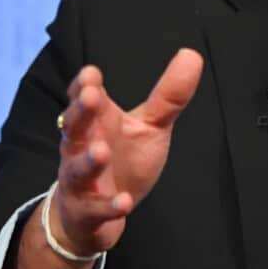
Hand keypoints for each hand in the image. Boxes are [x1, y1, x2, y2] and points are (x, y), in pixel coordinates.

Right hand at [49, 48, 204, 255]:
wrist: (93, 213)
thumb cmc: (122, 158)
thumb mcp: (149, 125)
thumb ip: (168, 95)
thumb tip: (192, 54)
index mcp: (96, 122)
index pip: (82, 98)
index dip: (84, 86)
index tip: (91, 74)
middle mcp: (82, 147)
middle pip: (75, 127)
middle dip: (81, 112)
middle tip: (91, 96)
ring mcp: (81, 181)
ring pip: (78, 169)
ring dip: (89, 160)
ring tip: (102, 150)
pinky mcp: (87, 212)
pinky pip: (94, 210)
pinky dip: (108, 206)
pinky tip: (123, 202)